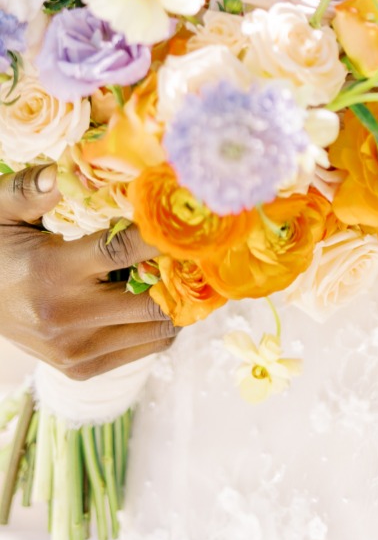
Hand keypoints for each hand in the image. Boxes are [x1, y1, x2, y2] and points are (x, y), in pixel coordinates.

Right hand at [0, 164, 177, 377]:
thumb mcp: (0, 212)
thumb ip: (29, 190)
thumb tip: (59, 170)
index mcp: (52, 272)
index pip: (123, 250)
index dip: (162, 234)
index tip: (188, 217)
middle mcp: (68, 317)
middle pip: (154, 300)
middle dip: (181, 274)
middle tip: (196, 248)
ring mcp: (77, 350)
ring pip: (160, 329)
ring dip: (178, 300)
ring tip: (182, 272)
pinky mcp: (83, 369)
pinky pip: (148, 347)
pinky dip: (162, 323)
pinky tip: (158, 296)